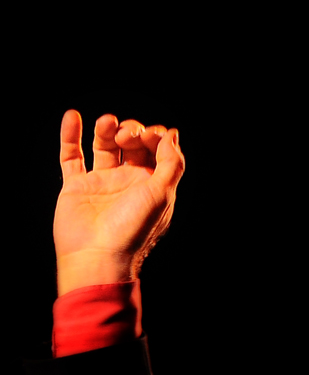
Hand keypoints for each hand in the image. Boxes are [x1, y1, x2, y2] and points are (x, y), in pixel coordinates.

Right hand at [54, 110, 184, 294]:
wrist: (96, 257)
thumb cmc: (132, 231)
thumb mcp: (162, 195)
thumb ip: (171, 163)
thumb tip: (171, 134)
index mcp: (151, 187)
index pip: (156, 151)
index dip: (154, 137)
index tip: (149, 134)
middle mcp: (127, 184)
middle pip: (131, 144)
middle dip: (132, 131)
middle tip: (126, 135)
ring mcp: (100, 184)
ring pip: (104, 146)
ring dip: (106, 128)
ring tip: (107, 123)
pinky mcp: (76, 187)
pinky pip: (71, 156)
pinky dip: (70, 135)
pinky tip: (73, 116)